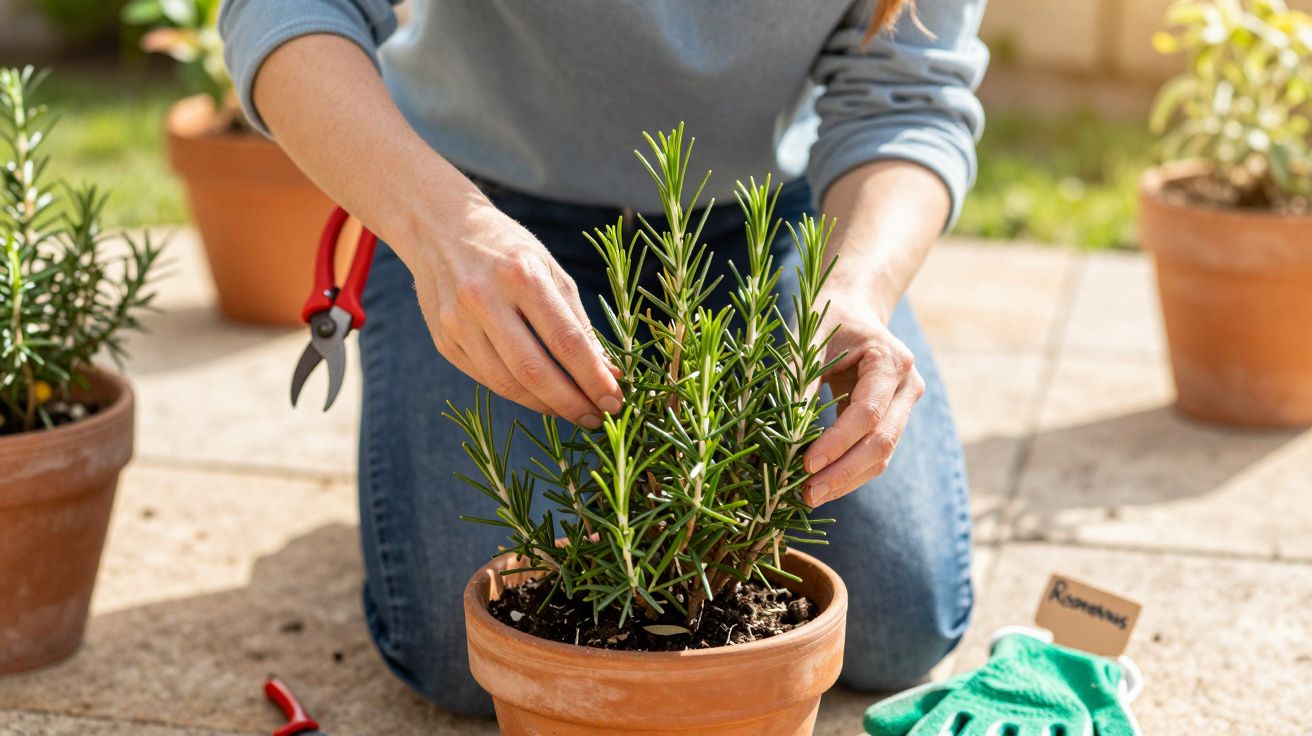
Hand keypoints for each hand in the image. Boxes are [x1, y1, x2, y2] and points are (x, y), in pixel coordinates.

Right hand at [405, 193, 622, 428]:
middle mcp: (484, 300)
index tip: (616, 399)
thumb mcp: (549, 269)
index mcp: (520, 275)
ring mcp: (458, 324)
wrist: (438, 227)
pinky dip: (519, 394)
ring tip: (575, 412)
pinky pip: (487, 380)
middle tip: (599, 418)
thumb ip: (577, 321)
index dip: (593, 377)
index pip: (565, 341)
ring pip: (507, 384)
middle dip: (572, 402)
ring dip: (547, 406)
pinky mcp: (444, 342)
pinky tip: (543, 398)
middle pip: (534, 370)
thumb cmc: (506, 248)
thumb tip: (607, 371)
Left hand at [802, 288, 924, 505]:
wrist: (853, 309)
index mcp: (891, 361)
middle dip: (843, 472)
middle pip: (882, 442)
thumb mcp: (808, 342)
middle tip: (807, 494)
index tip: (805, 463)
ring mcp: (905, 405)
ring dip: (847, 480)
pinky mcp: (894, 420)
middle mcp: (908, 386)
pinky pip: (875, 454)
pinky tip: (823, 484)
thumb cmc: (826, 320)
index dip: (837, 443)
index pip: (867, 414)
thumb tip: (786, 435)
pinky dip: (849, 472)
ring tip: (810, 497)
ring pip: (882, 455)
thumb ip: (799, 383)